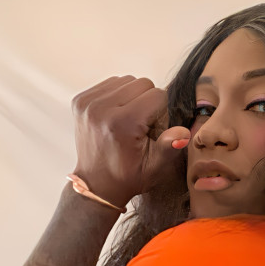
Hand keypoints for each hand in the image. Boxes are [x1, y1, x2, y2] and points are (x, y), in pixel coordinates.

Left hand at [71, 76, 191, 209]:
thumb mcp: (154, 168)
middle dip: (148, 102)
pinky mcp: (80, 100)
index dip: (162, 112)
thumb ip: (170, 147)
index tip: (154, 130)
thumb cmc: (129, 177)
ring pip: (127, 80)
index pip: (158, 95)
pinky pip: (110, 83)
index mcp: (122, 123)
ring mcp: (88, 103)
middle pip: (142, 84)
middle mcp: (102, 108)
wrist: (97, 185)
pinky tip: (116, 116)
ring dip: (133, 97)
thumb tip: (184, 132)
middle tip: (142, 126)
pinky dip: (118, 95)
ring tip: (129, 121)